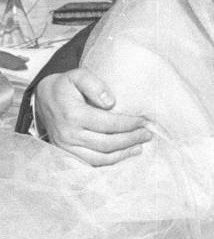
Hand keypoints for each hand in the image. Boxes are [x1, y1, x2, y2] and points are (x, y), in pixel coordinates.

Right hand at [35, 69, 151, 165]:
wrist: (42, 99)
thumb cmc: (64, 86)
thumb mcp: (77, 75)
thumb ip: (94, 85)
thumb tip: (111, 103)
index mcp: (74, 115)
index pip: (108, 124)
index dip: (129, 124)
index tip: (144, 121)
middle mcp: (69, 134)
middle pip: (107, 143)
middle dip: (130, 139)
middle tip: (147, 134)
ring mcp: (67, 147)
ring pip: (101, 157)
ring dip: (123, 153)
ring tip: (140, 146)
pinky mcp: (67, 154)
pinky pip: (91, 162)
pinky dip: (110, 162)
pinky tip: (124, 155)